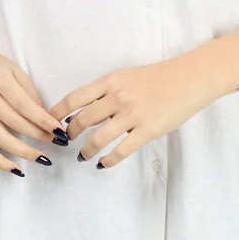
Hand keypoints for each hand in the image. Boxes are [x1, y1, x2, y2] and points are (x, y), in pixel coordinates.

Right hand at [0, 39, 69, 174]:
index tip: (59, 131)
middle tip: (57, 143)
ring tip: (43, 158)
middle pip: (13, 122)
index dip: (42, 121)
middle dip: (38, 135)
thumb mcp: (14, 69)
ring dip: (23, 152)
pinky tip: (16, 168)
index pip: (23, 105)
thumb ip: (30, 92)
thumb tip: (47, 118)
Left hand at [47, 58, 214, 168]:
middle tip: (66, 140)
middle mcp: (118, 96)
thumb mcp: (127, 76)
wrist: (189, 78)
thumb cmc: (158, 76)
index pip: (74, 98)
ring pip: (98, 138)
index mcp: (110, 81)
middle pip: (82, 119)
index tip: (49, 122)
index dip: (58, 113)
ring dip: (85, 150)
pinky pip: (121, 150)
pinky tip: (102, 163)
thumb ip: (107, 91)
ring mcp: (132, 114)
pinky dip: (107, 160)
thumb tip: (84, 108)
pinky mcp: (147, 130)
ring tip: (82, 156)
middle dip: (70, 134)